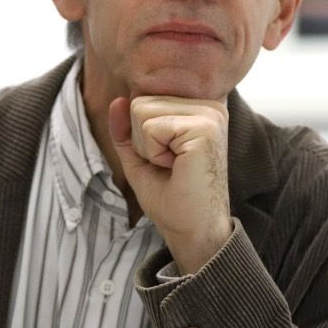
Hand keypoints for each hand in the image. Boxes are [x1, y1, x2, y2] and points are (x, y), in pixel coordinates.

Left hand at [107, 95, 232, 274]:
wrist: (194, 230)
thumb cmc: (172, 197)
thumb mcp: (140, 157)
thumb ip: (127, 129)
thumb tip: (118, 100)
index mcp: (200, 107)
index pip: (144, 98)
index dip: (142, 135)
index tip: (169, 160)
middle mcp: (209, 104)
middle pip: (140, 101)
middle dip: (143, 140)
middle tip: (171, 165)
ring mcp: (210, 114)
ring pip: (141, 110)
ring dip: (148, 147)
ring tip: (174, 166)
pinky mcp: (205, 127)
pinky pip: (150, 127)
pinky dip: (153, 153)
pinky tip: (177, 167)